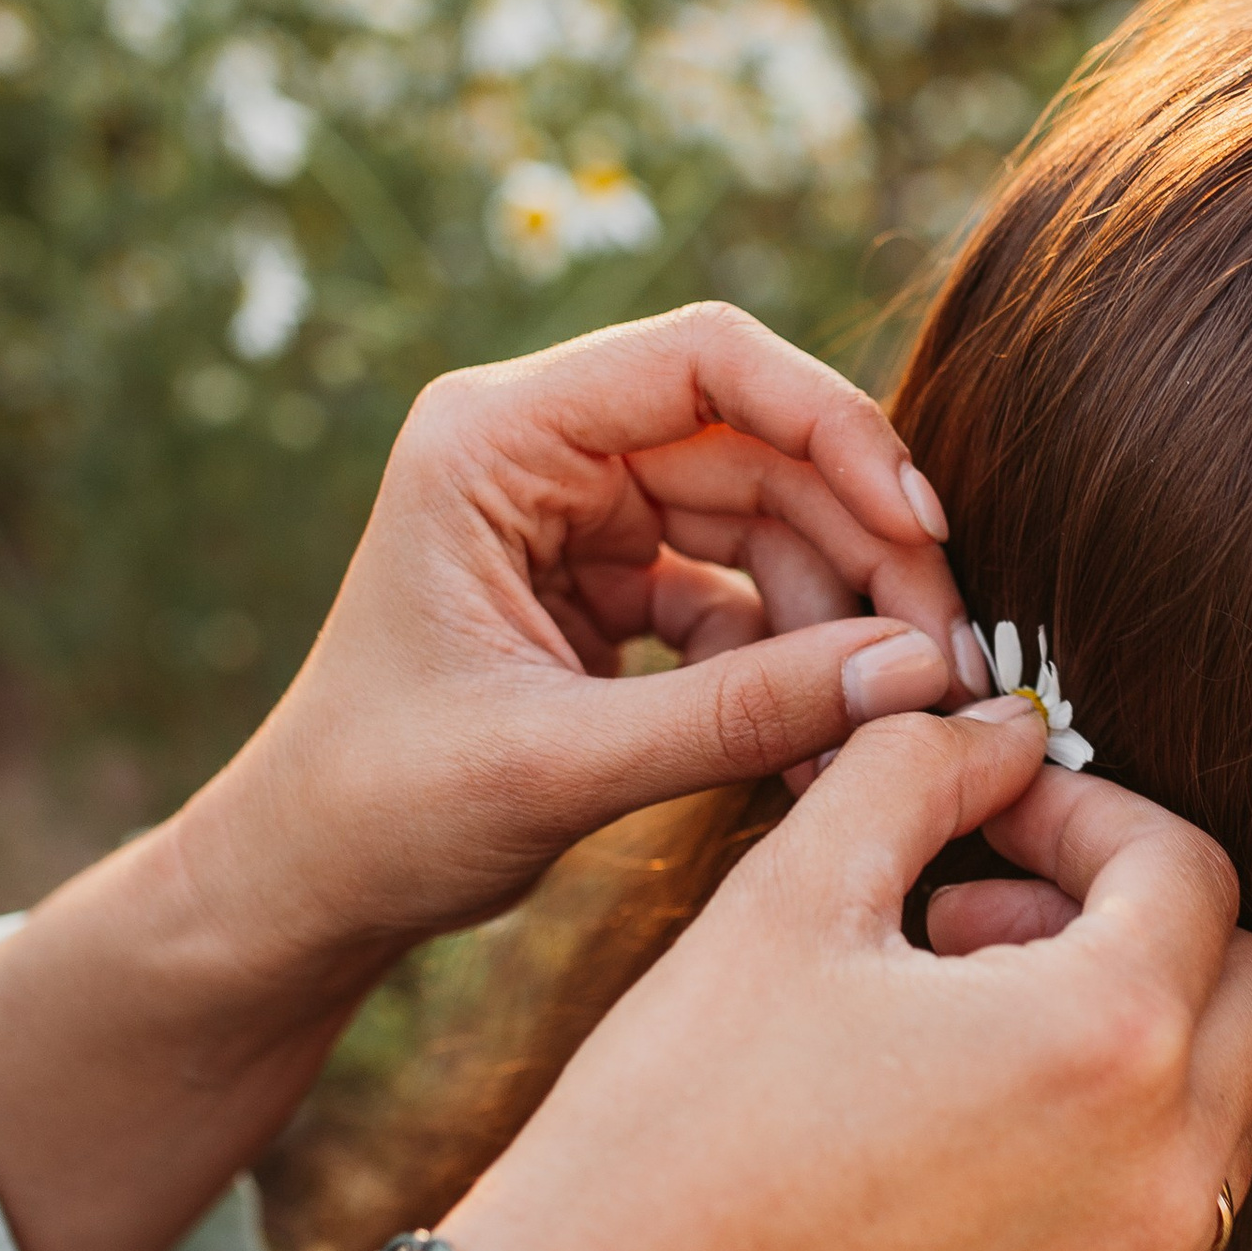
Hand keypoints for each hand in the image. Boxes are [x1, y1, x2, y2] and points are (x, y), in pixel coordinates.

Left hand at [0, 304, 977, 1250]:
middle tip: (946, 660)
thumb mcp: (562, 767)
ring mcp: (582, 517)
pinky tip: (830, 745)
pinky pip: (744, 595)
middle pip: (761, 447)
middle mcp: (543, 452)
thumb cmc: (383, 815)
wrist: (304, 890)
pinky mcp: (611, 587)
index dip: (832, 423)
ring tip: (891, 725)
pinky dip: (796, 666)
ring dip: (843, 619)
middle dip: (864, 549)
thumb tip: (916, 677)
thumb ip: (740, 716)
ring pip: (770, 524)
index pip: (704, 360)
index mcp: (494, 440)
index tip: (920, 523)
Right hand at [415, 695, 1251, 1250]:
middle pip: (1249, 1004)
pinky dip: (1066, 1214)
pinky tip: (928, 1195)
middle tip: (977, 930)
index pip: (1194, 871)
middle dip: (1138, 936)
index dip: (1090, 817)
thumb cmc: (669, 1121)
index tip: (994, 824)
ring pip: (1206, 1144)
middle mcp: (1162, 1193)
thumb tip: (1010, 733)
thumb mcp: (788, 895)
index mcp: (1109, 1041)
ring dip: (1116, 1073)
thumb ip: (924, 772)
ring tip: (946, 1058)